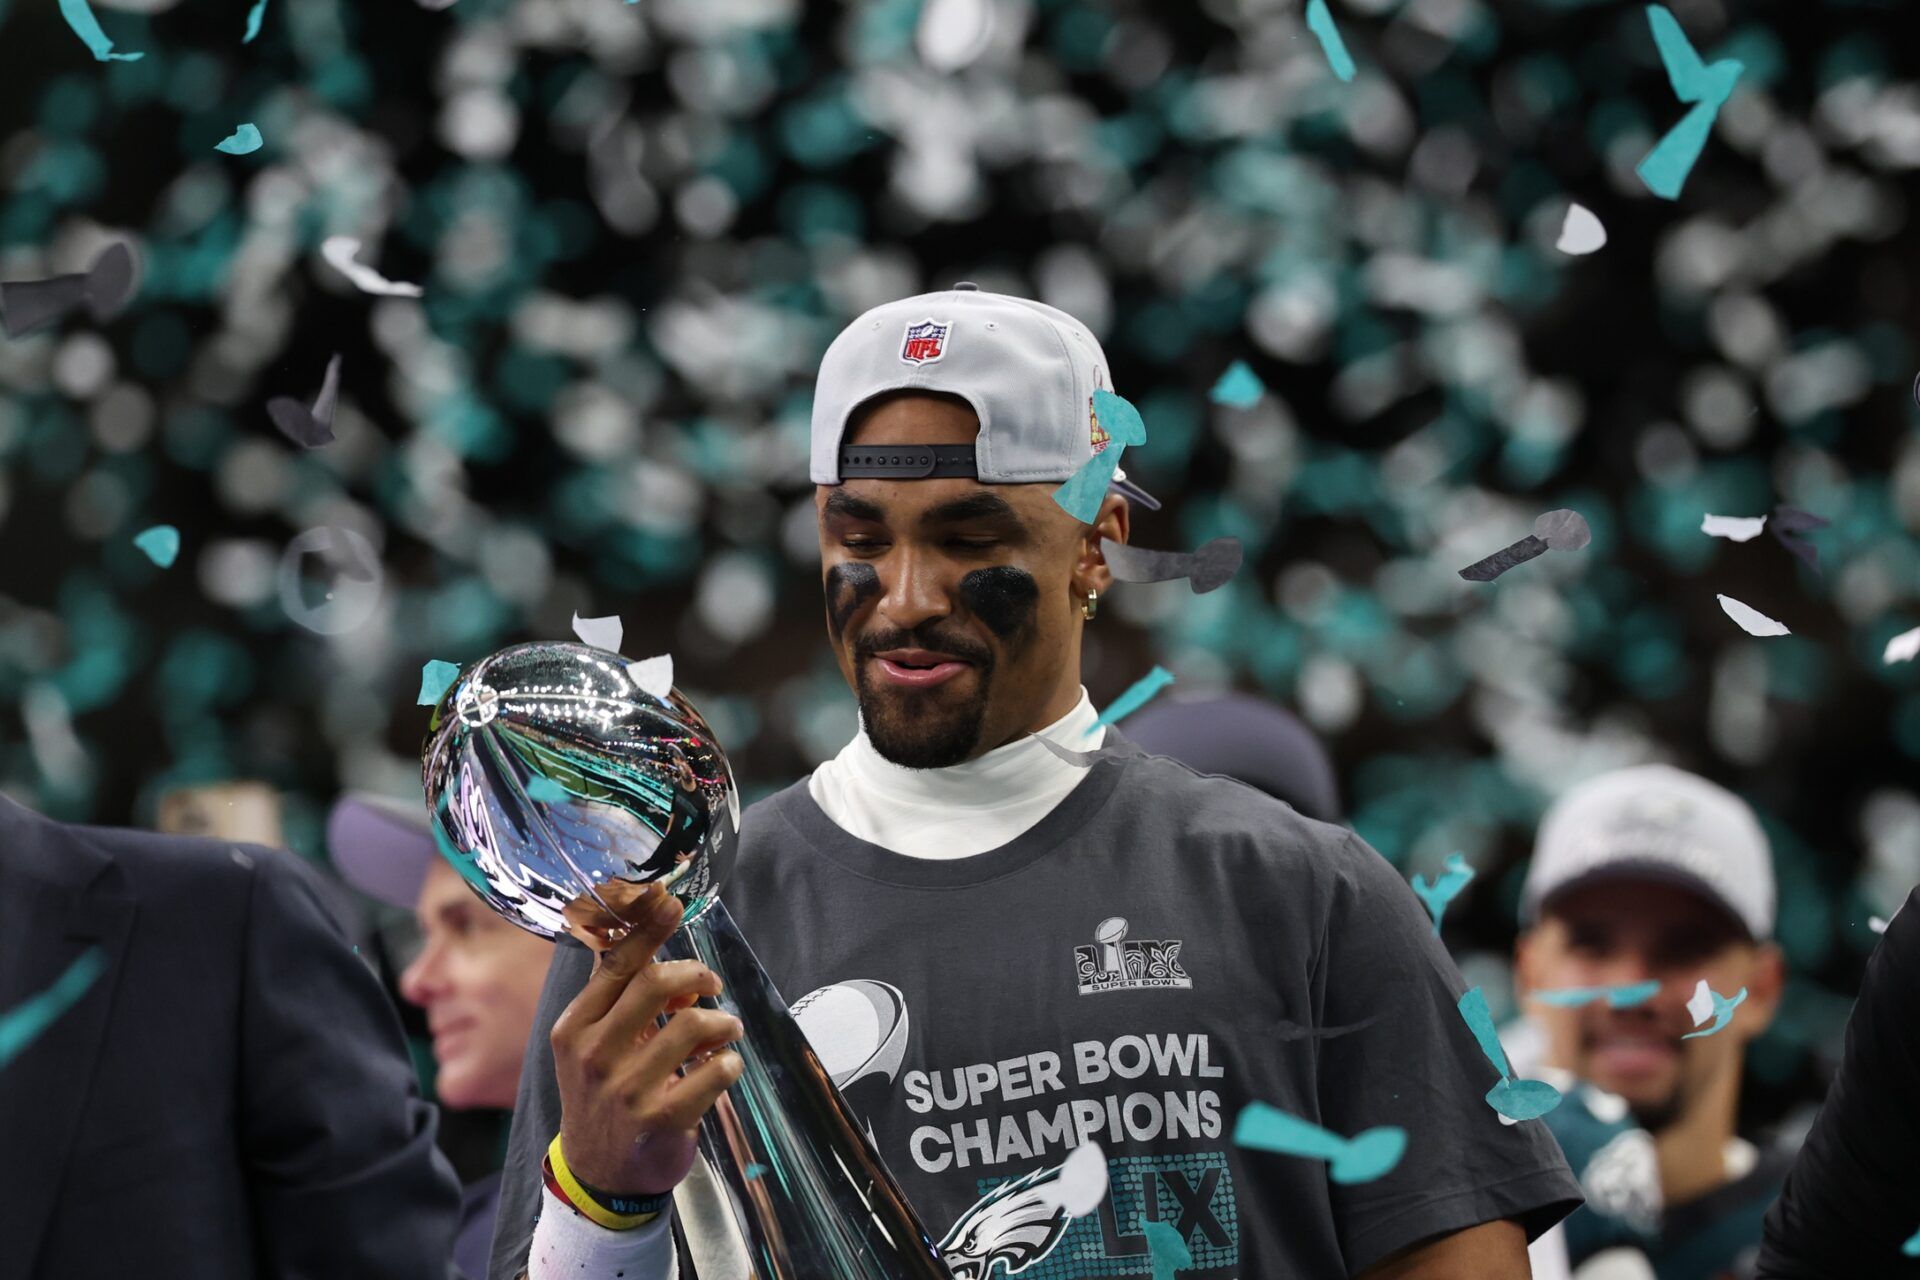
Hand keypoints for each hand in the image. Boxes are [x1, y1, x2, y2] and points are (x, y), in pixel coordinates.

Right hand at [550, 884, 744, 1195]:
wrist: (600, 1175)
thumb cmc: (603, 1095)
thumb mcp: (591, 1043)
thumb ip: (614, 992)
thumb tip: (636, 927)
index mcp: (576, 1028)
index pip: (616, 965)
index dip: (648, 930)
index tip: (672, 902)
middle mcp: (594, 1055)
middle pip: (655, 984)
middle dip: (695, 974)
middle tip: (712, 985)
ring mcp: (626, 1091)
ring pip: (692, 1025)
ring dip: (722, 1022)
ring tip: (726, 1032)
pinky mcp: (658, 1121)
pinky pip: (712, 1074)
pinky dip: (729, 1063)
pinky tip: (725, 1066)